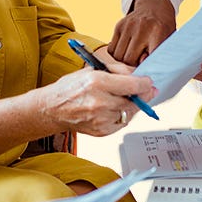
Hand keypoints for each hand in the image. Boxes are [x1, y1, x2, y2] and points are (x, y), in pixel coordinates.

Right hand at [40, 67, 155, 136]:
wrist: (52, 109)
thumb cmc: (70, 88)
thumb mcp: (92, 70)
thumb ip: (117, 71)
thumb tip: (137, 73)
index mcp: (97, 82)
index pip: (132, 85)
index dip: (145, 84)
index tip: (149, 82)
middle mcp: (99, 102)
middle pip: (134, 101)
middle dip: (143, 95)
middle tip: (148, 91)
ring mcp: (100, 119)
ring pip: (129, 113)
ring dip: (133, 106)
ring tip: (127, 98)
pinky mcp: (101, 131)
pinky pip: (122, 123)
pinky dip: (123, 115)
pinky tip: (116, 109)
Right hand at [108, 0, 175, 64]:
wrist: (154, 7)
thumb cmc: (163, 30)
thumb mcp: (168, 42)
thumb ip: (158, 56)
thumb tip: (143, 70)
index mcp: (158, 32)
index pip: (148, 59)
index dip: (146, 69)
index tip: (148, 72)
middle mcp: (142, 27)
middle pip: (129, 59)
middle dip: (133, 66)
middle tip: (140, 62)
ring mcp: (128, 26)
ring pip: (118, 56)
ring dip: (124, 61)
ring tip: (133, 56)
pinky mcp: (119, 26)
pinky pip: (111, 49)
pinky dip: (117, 54)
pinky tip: (125, 51)